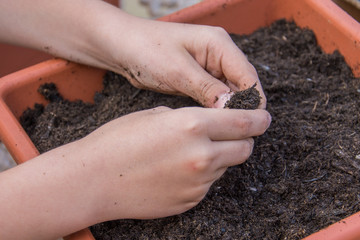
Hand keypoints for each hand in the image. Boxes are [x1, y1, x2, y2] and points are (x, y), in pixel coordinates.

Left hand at [0, 0, 265, 107]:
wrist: (120, 46)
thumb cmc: (145, 49)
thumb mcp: (177, 70)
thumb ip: (207, 88)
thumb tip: (232, 110)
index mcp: (220, 44)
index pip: (248, 77)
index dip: (251, 103)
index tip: (247, 127)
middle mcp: (219, 55)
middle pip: (241, 86)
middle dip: (239, 109)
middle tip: (232, 135)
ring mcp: (209, 67)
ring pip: (228, 94)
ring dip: (225, 111)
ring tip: (220, 132)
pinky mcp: (198, 79)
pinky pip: (213, 97)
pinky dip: (213, 110)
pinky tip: (208, 124)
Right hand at [83, 106, 270, 220]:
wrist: (94, 180)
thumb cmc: (118, 141)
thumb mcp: (156, 115)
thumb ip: (189, 119)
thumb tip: (209, 124)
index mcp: (193, 125)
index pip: (244, 122)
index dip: (259, 119)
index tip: (264, 118)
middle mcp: (202, 155)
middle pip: (244, 148)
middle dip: (243, 140)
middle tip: (231, 135)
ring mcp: (198, 182)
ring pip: (225, 166)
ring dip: (219, 157)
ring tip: (189, 153)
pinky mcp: (191, 201)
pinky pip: (208, 184)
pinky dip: (202, 175)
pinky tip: (177, 171)